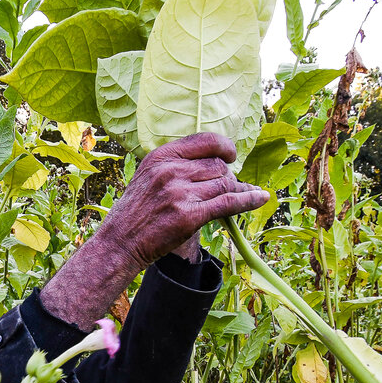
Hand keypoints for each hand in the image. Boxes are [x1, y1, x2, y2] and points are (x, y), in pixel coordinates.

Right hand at [100, 132, 268, 269]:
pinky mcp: (190, 216)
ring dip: (237, 189)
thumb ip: (175, 165)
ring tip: (240, 194)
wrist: (120, 242)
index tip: (231, 155)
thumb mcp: (148, 176)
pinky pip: (229, 203)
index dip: (224, 146)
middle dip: (227, 176)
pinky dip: (249, 200)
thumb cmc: (135, 212)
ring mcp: (180, 194)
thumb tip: (213, 162)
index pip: (205, 141)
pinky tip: (260, 198)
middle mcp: (171, 171)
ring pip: (225, 183)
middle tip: (225, 187)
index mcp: (161, 157)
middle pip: (218, 165)